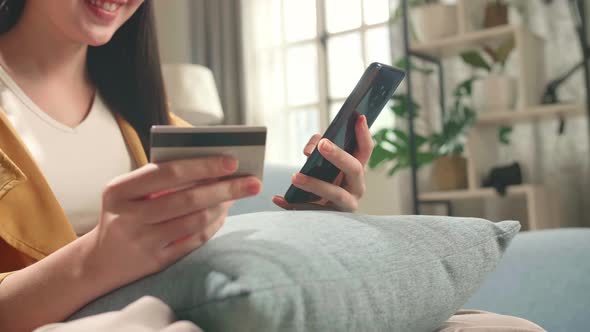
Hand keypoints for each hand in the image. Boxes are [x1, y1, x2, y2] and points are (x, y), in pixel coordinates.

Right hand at [83, 156, 261, 288]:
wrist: (98, 261)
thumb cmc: (122, 215)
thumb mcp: (128, 192)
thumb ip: (160, 178)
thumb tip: (212, 168)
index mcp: (119, 190)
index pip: (168, 173)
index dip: (203, 166)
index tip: (232, 161)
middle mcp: (128, 217)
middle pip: (187, 199)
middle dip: (225, 188)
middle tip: (253, 182)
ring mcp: (142, 242)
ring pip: (194, 220)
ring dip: (222, 206)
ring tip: (237, 196)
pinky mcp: (155, 262)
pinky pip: (194, 241)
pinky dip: (213, 225)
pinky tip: (223, 214)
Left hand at [273, 115, 373, 212]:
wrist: (322, 218)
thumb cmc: (323, 182)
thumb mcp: (324, 164)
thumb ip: (317, 147)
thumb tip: (310, 151)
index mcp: (357, 170)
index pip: (365, 150)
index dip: (364, 134)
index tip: (358, 116)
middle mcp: (357, 187)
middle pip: (354, 169)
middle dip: (338, 155)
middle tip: (322, 145)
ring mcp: (346, 205)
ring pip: (335, 194)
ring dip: (315, 184)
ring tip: (295, 176)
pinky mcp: (331, 219)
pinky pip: (312, 212)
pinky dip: (293, 205)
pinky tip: (278, 198)